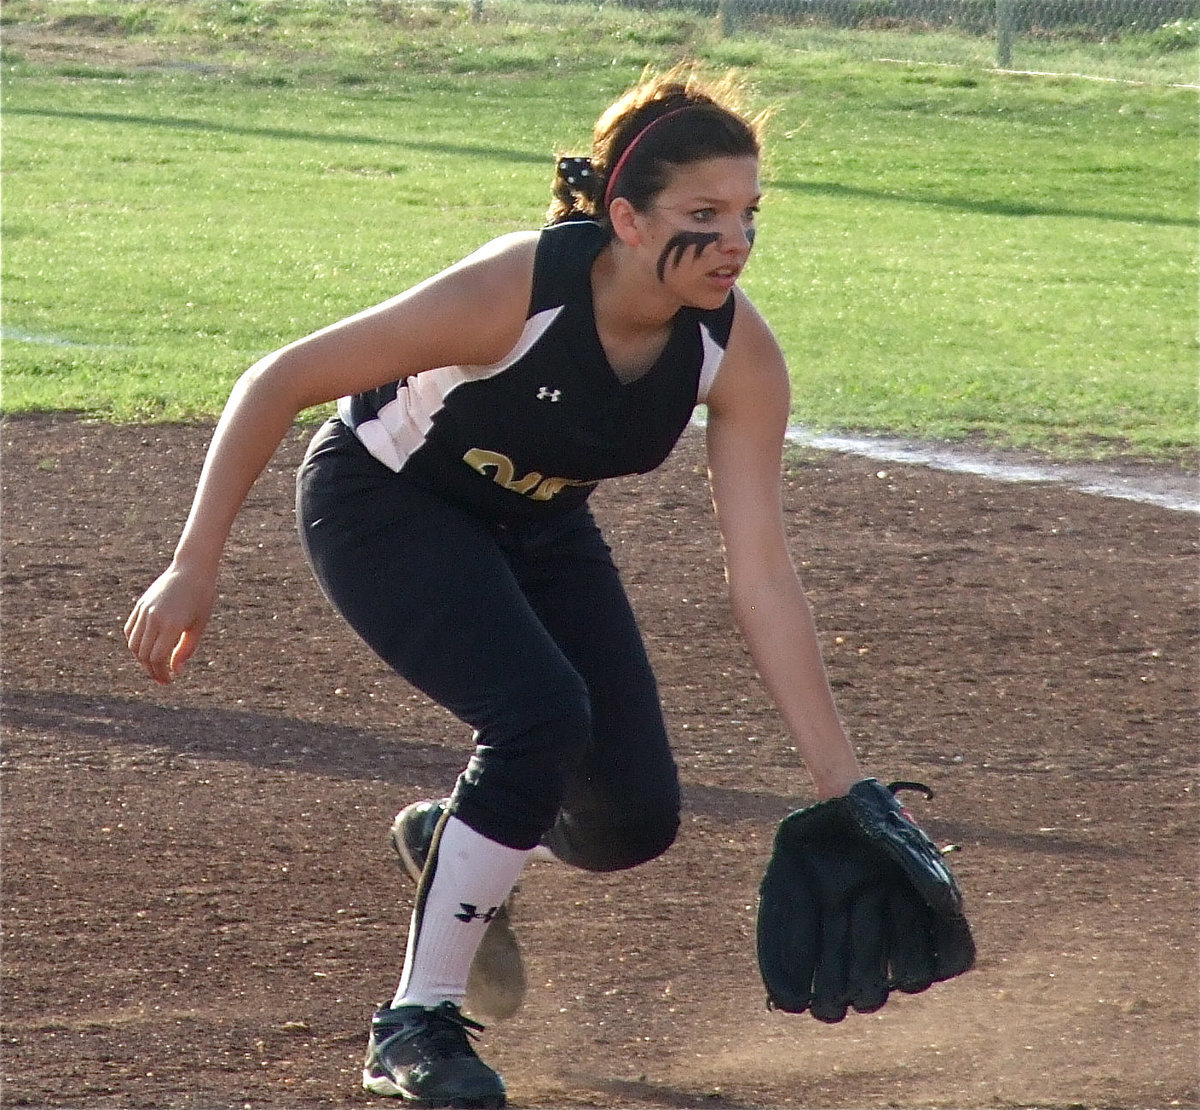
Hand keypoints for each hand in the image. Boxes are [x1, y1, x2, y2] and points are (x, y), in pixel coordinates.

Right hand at [124, 562, 216, 684]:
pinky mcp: (139, 605)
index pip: (157, 658)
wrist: (192, 570)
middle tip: (162, 678)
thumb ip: (186, 649)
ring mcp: (144, 611)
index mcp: (171, 624)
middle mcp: (154, 618)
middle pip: (143, 654)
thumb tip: (175, 670)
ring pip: (134, 644)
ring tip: (155, 665)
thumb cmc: (202, 598)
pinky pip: (130, 630)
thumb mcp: (199, 626)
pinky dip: (135, 643)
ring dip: (142, 659)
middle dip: (151, 670)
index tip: (168, 681)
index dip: (161, 673)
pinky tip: (146, 649)